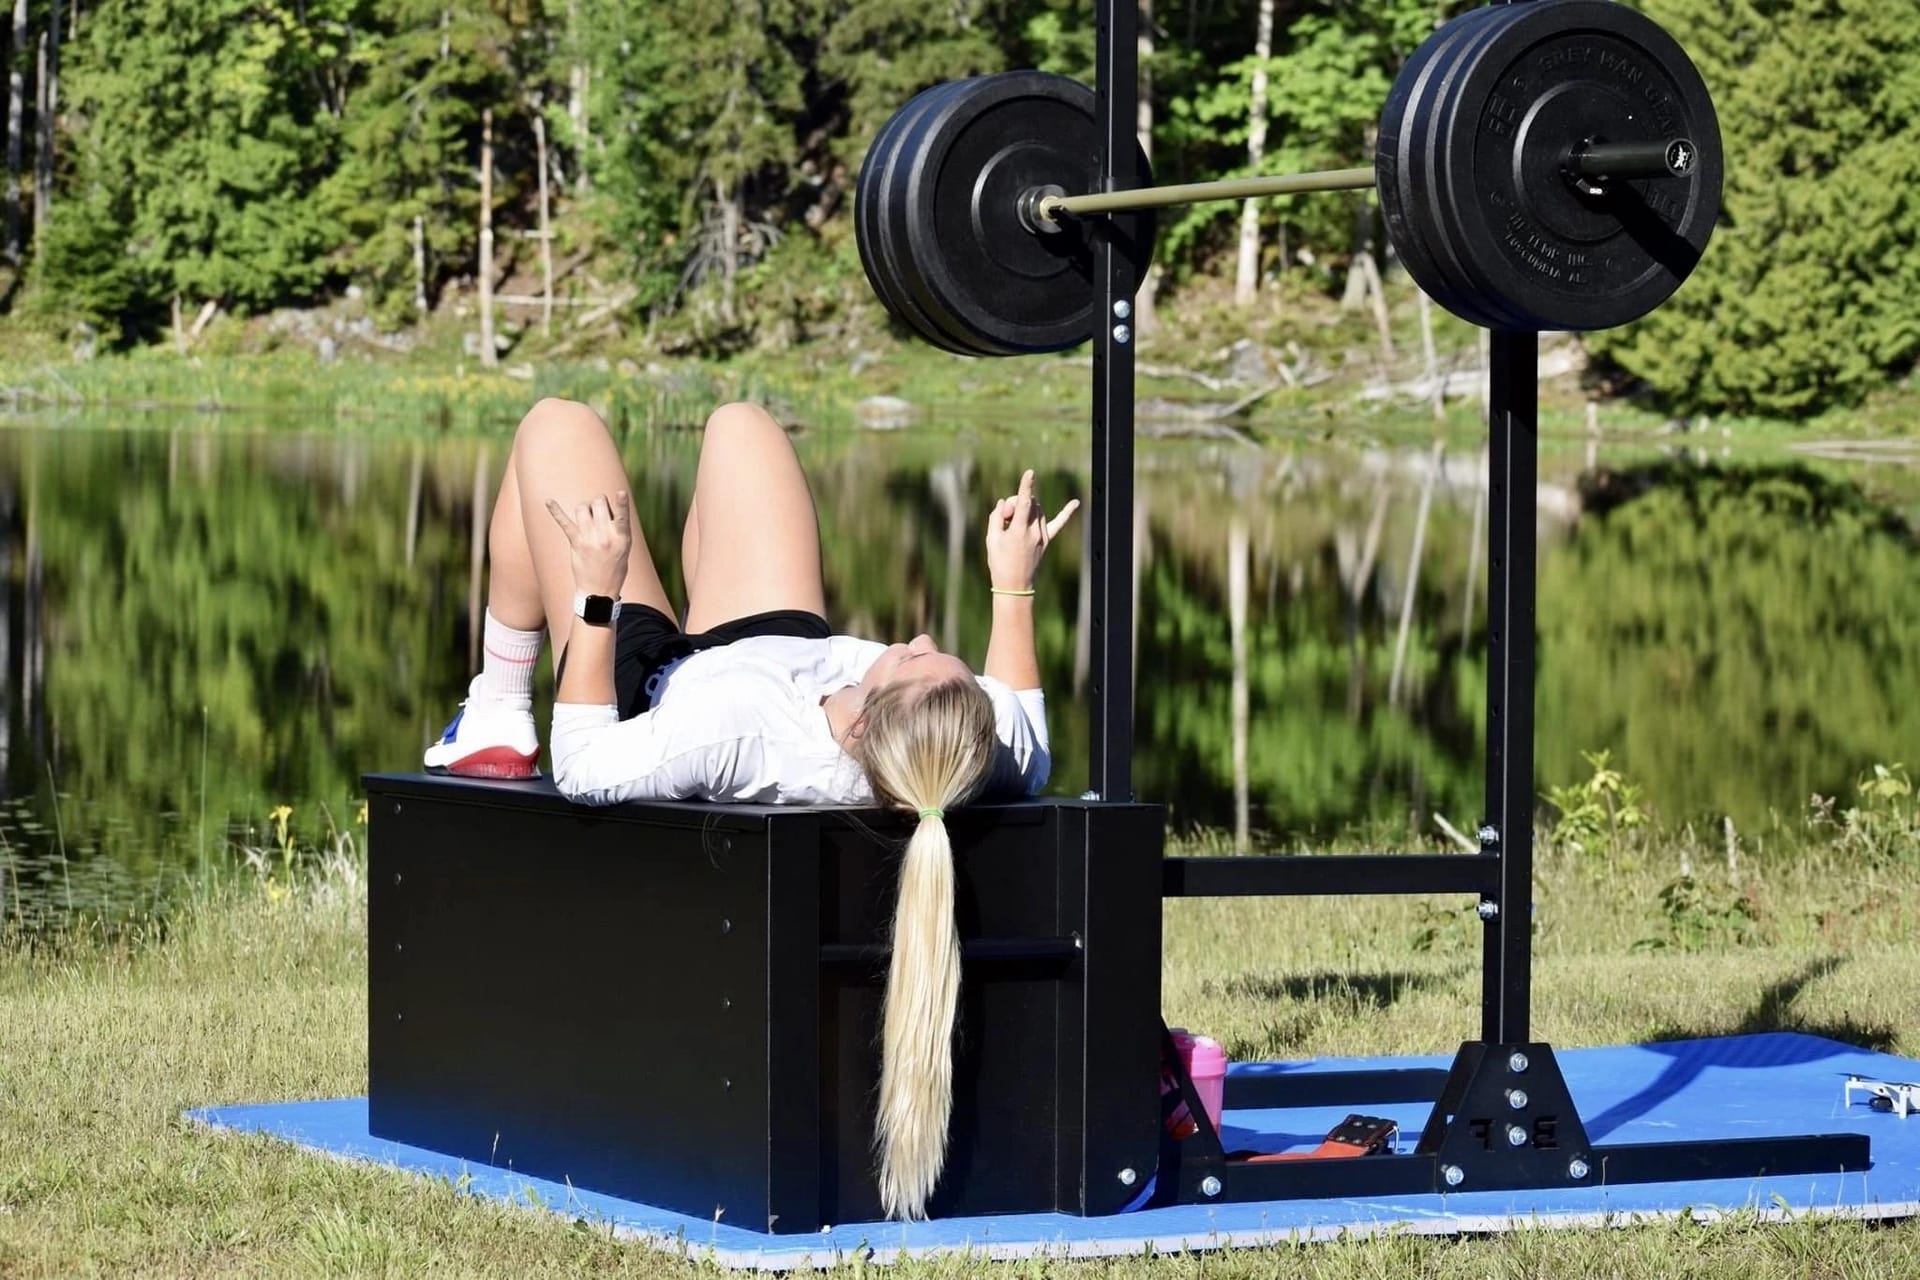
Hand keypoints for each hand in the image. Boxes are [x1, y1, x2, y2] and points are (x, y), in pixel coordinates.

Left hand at [546, 491, 631, 596]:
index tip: (620, 492)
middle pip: (599, 504)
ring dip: (584, 507)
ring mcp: (589, 539)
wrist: (599, 590)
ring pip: (582, 508)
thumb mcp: (624, 548)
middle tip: (598, 509)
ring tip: (587, 515)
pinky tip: (548, 502)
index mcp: (622, 538)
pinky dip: (556, 511)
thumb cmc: (614, 567)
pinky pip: (565, 522)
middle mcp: (605, 537)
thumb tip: (603, 507)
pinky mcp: (576, 543)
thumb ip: (617, 529)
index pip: (623, 517)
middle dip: (598, 502)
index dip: (622, 503)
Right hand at [985, 469, 1078, 590]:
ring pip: (1038, 510)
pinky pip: (1058, 523)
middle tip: (1004, 517)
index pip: (1023, 503)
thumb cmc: (999, 562)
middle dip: (1016, 503)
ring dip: (1027, 508)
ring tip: (1012, 523)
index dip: (1025, 486)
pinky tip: (1076, 502)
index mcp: (1018, 531)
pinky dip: (1067, 512)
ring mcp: (1042, 536)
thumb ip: (996, 517)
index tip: (1030, 472)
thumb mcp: (991, 539)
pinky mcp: (1046, 541)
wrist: (1014, 585)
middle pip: (1028, 504)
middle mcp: (1034, 531)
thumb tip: (1003, 503)